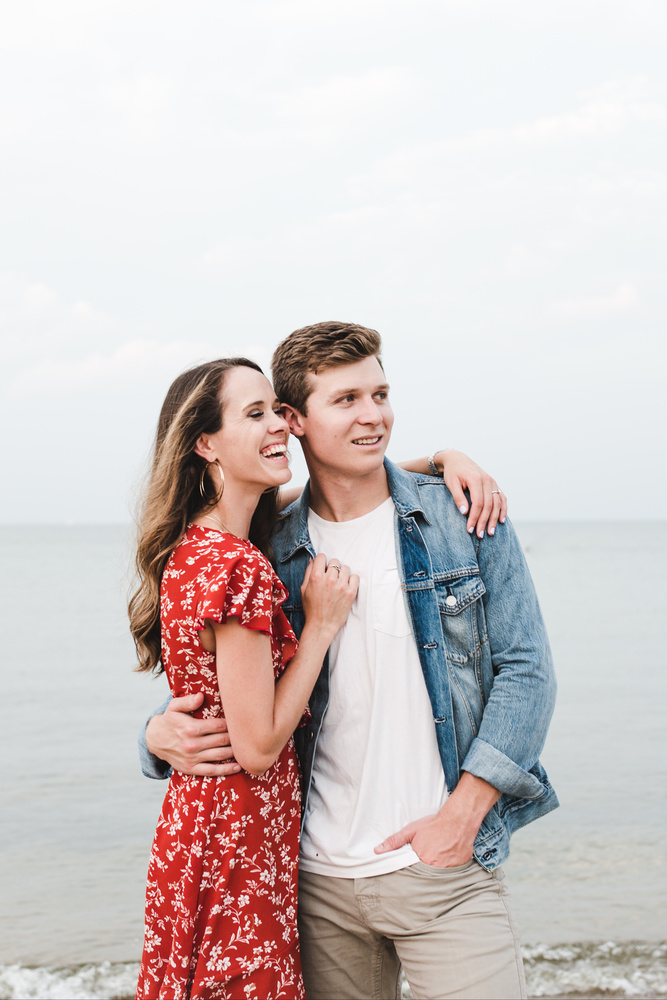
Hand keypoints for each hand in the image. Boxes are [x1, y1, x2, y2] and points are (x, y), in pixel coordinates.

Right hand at [145, 692, 240, 776]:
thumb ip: (188, 701)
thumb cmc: (169, 720)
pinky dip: (226, 770)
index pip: (218, 725)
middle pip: (222, 740)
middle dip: (237, 737)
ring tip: (249, 748)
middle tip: (250, 733)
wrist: (154, 740)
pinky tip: (238, 767)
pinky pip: (212, 771)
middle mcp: (192, 744)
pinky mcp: (191, 769)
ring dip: (236, 753)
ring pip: (220, 755)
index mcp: (190, 728)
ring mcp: (192, 758)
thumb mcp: (174, 706)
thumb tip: (202, 696)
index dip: (232, 723)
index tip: (242, 720)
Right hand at [300, 553, 358, 640]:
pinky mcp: (350, 593)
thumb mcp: (304, 590)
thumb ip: (308, 573)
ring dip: (342, 574)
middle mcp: (329, 579)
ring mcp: (341, 586)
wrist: (321, 626)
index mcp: (316, 577)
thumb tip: (312, 560)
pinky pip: (355, 577)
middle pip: (335, 561)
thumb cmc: (311, 609)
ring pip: (345, 568)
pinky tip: (346, 586)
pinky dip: (352, 580)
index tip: (323, 567)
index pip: (322, 557)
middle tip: (331, 577)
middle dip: (332, 568)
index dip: (322, 562)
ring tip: (339, 583)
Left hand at [374, 772, 499, 866]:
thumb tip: (377, 850)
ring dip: (436, 870)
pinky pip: (452, 873)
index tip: (411, 870)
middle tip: (427, 860)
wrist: (458, 820)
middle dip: (423, 872)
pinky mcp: (460, 868)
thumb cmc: (434, 825)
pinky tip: (448, 859)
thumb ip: (394, 842)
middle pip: (425, 876)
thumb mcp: (411, 831)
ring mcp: (449, 870)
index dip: (411, 871)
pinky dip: (449, 868)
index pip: (412, 873)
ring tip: (438, 858)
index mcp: (422, 861)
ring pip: (439, 876)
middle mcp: (435, 868)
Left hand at [435, 449, 506, 537]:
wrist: (457, 459)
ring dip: (494, 519)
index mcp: (476, 479)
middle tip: (480, 535)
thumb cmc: (452, 472)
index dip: (474, 517)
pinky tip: (501, 520)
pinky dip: (503, 509)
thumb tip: (464, 513)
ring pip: (497, 503)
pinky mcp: (494, 484)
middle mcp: (487, 480)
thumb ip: (458, 497)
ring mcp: (493, 482)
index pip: (478, 503)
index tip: (470, 529)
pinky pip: (502, 498)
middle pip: (489, 505)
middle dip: (484, 521)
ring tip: (490, 532)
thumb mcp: (451, 483)